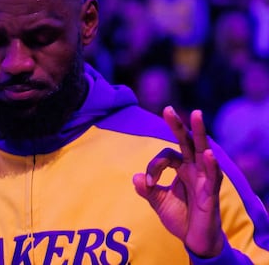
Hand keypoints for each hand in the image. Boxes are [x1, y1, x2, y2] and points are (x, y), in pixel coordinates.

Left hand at [133, 106, 224, 257]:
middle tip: (167, 109)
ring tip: (197, 114)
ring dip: (200, 133)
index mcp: (183, 168)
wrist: (194, 240)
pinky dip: (211, 165)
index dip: (154, 166)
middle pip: (188, 142)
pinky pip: (212, 176)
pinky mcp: (211, 193)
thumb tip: (135, 177)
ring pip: (203, 151)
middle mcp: (195, 169)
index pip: (168, 155)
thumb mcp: (159, 202)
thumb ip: (148, 190)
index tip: (148, 182)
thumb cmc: (180, 218)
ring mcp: (204, 179)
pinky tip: (207, 153)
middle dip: (178, 125)